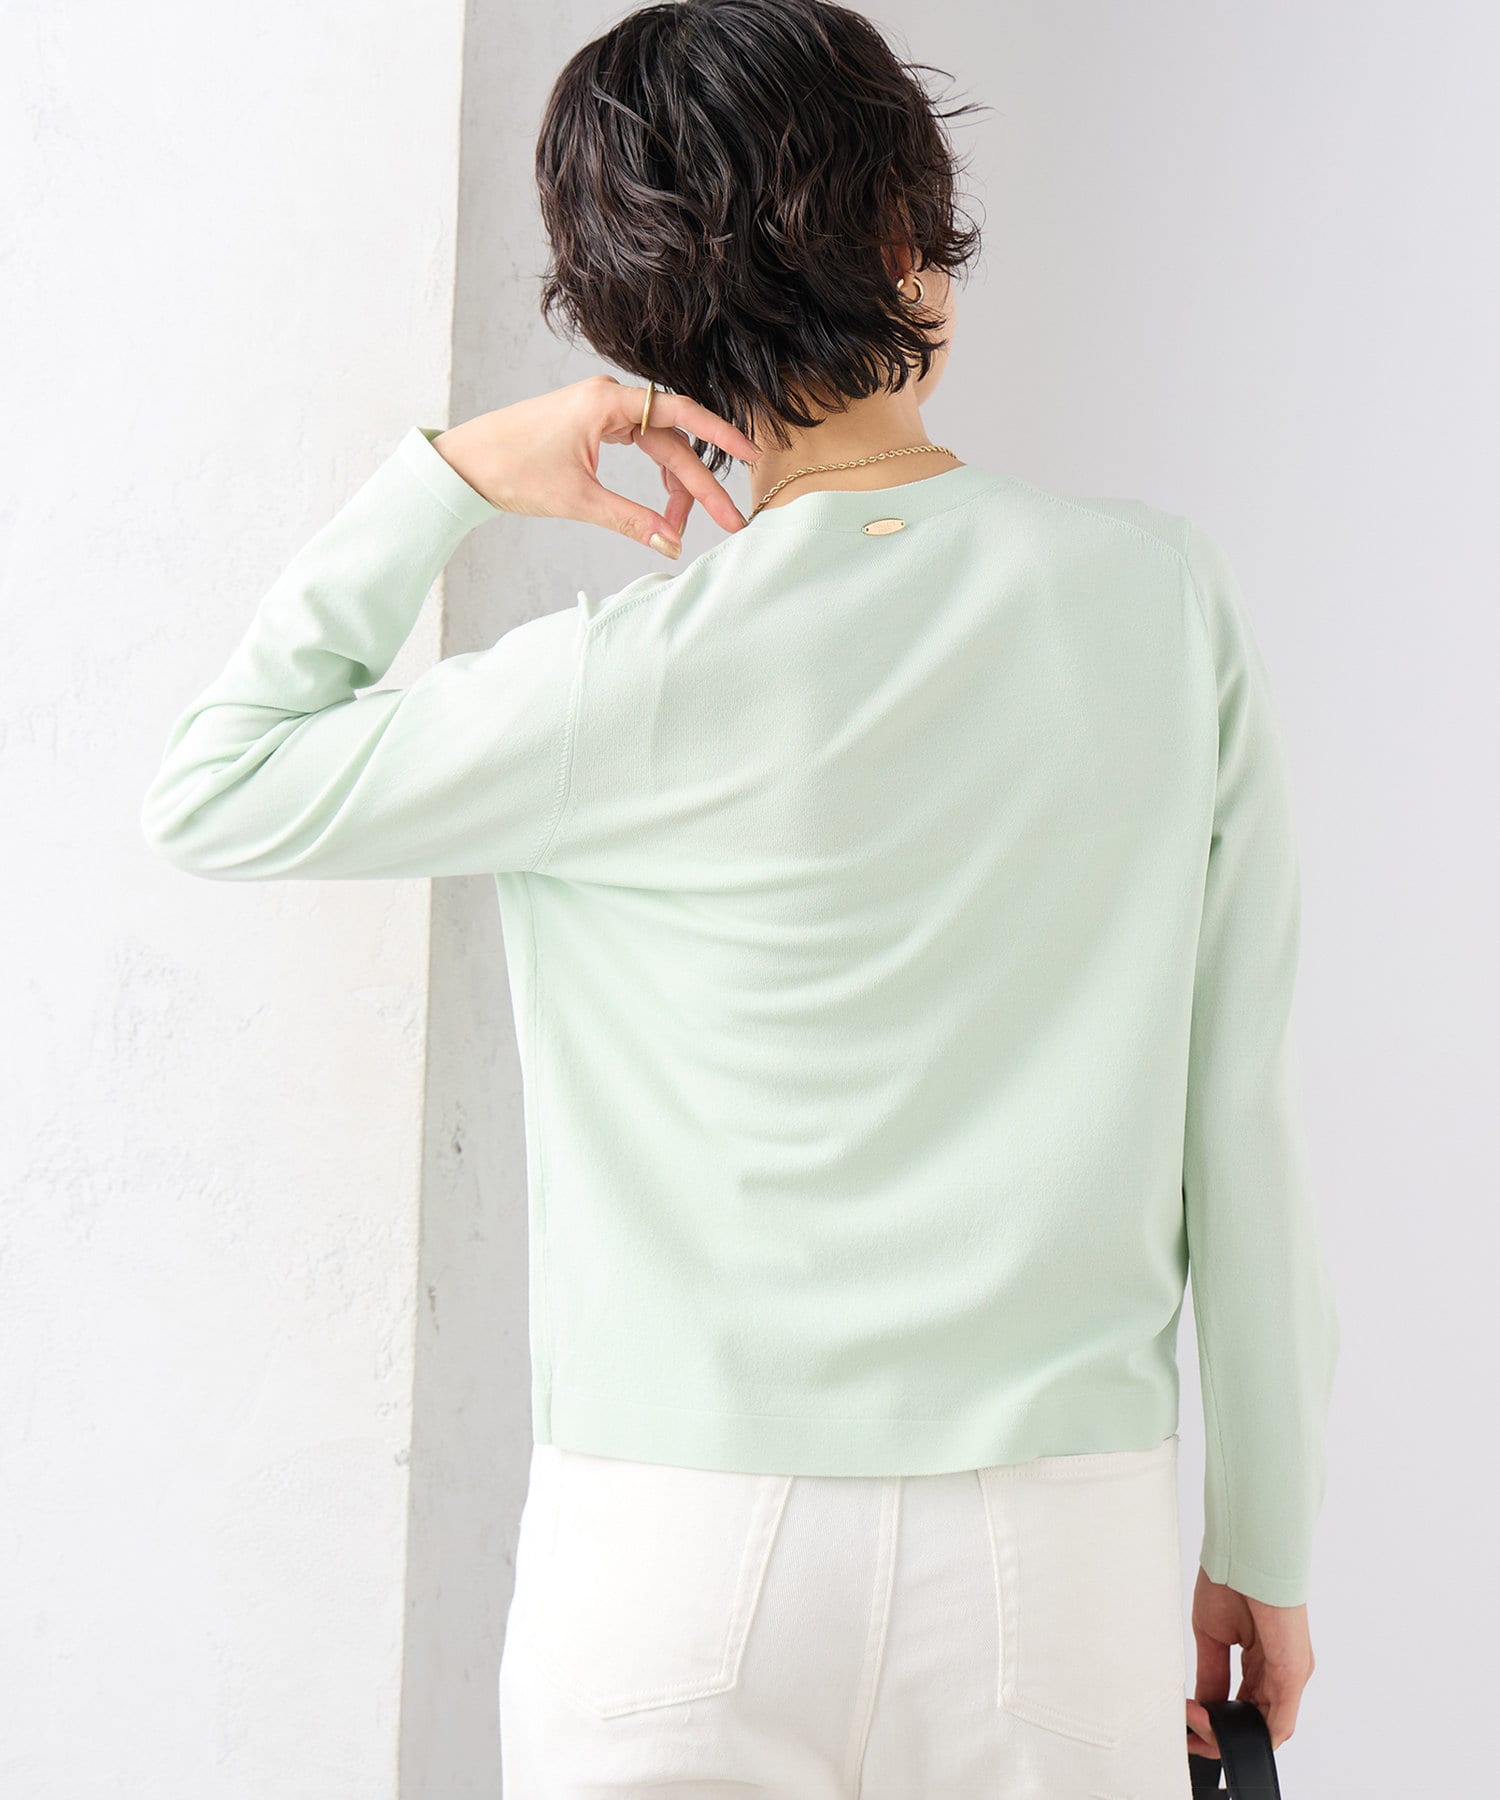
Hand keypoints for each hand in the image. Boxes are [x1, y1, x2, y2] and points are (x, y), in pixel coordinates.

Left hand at [429, 374, 761, 558]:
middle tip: (727, 523)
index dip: (720, 435)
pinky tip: (660, 509)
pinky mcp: (593, 427)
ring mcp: (602, 412)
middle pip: (673, 440)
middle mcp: (609, 399)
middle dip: (699, 485)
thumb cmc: (512, 469)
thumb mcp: (577, 499)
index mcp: (607, 402)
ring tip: (679, 527)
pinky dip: (654, 479)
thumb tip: (672, 544)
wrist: (465, 463)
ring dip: (674, 487)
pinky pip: (640, 448)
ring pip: (659, 447)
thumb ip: (630, 520)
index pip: (680, 415)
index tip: (751, 454)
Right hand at [1185, 1565, 1315, 1757]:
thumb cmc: (1231, 1579)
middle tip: (1190, 1730)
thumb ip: (1212, 1674)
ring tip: (1196, 1722)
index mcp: (1261, 1661)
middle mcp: (1280, 1672)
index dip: (1216, 1720)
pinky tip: (1219, 1728)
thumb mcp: (1213, 1636)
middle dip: (1220, 1733)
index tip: (1188, 1720)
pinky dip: (1249, 1734)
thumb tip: (1203, 1705)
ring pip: (1267, 1729)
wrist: (1245, 1550)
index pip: (1243, 1705)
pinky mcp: (1293, 1674)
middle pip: (1255, 1722)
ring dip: (1228, 1734)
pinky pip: (1280, 1723)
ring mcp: (1290, 1675)